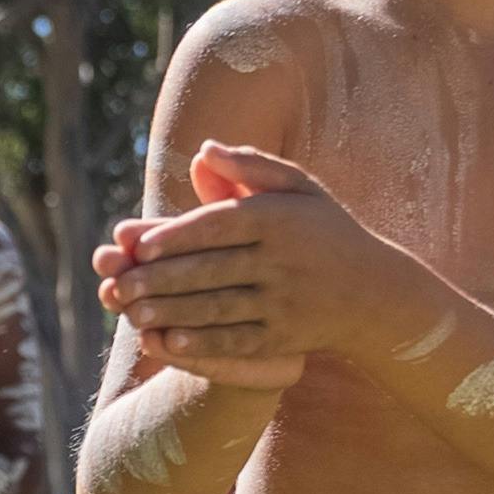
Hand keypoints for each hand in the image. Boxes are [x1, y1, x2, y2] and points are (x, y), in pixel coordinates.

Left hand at [95, 142, 392, 382]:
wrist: (373, 291)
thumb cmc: (324, 230)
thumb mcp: (298, 187)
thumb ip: (251, 166)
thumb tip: (204, 149)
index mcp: (278, 219)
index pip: (219, 226)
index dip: (177, 236)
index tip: (140, 245)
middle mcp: (281, 261)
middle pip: (212, 269)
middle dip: (162, 279)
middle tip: (119, 285)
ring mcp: (284, 303)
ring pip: (219, 308)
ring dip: (173, 313)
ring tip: (133, 314)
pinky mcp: (285, 338)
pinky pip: (238, 342)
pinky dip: (203, 344)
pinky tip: (170, 343)